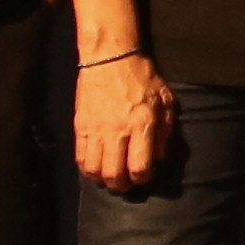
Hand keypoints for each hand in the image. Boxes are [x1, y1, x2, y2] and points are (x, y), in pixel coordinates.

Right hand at [77, 49, 170, 189]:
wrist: (110, 58)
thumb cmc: (142, 78)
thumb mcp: (165, 101)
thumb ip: (165, 132)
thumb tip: (159, 159)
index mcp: (142, 124)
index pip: (140, 167)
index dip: (143, 179)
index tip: (145, 176)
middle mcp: (118, 130)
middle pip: (114, 175)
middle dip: (122, 187)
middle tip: (127, 184)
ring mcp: (96, 129)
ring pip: (94, 170)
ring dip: (103, 180)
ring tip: (110, 177)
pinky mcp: (80, 126)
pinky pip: (79, 158)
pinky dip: (87, 168)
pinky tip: (95, 167)